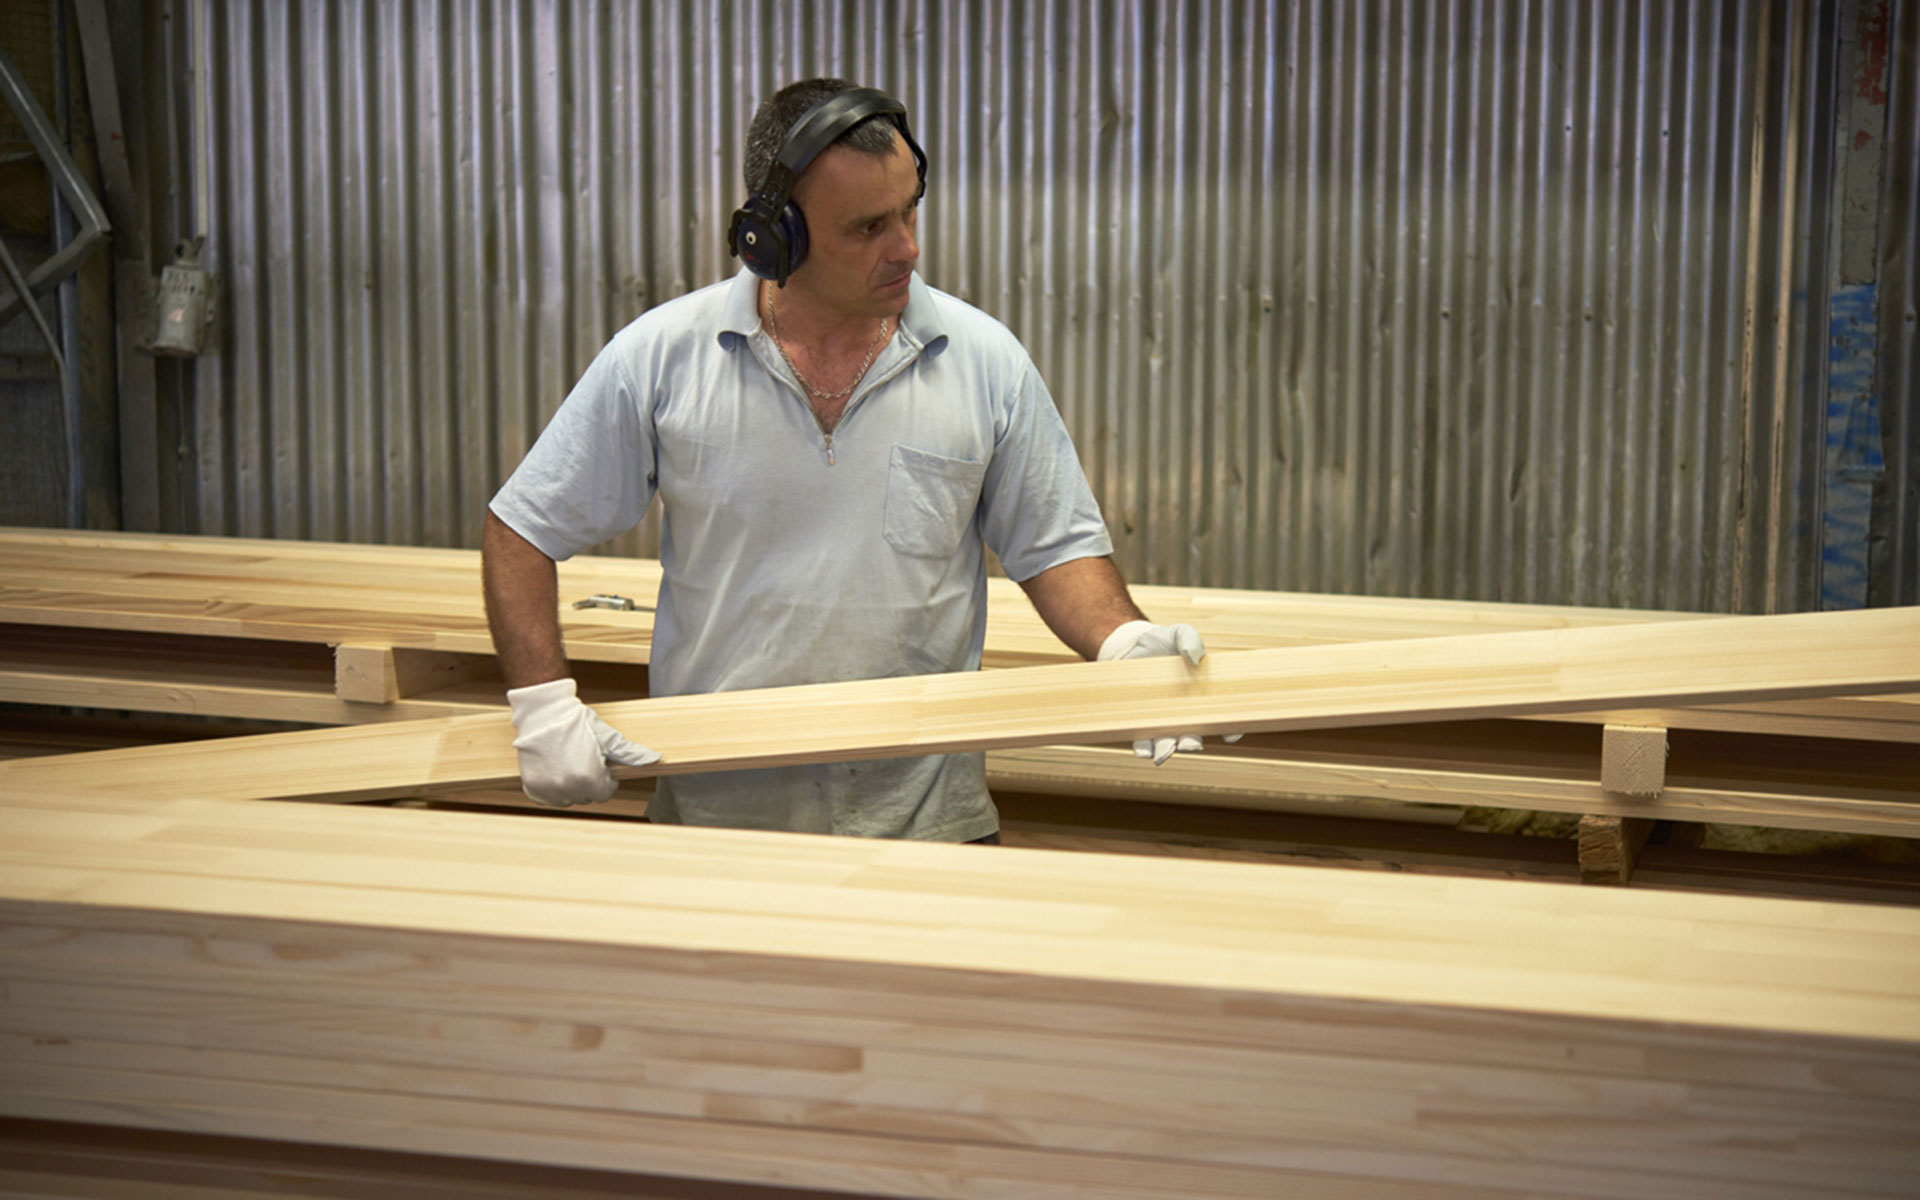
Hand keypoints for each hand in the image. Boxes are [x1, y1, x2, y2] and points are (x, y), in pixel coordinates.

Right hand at [505, 678, 659, 805]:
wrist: (543, 712)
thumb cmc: (576, 722)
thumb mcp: (606, 736)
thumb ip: (629, 753)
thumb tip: (655, 759)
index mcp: (588, 778)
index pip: (604, 793)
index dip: (606, 778)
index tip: (601, 764)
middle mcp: (567, 787)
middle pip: (586, 797)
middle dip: (589, 782)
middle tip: (584, 759)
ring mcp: (548, 789)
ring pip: (568, 799)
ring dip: (571, 787)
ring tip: (569, 762)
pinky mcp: (532, 787)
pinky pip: (549, 798)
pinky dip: (553, 789)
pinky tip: (555, 769)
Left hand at [1096, 620, 1238, 763]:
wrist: (1131, 646)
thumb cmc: (1162, 641)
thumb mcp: (1179, 633)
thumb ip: (1190, 639)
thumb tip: (1195, 657)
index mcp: (1203, 697)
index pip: (1222, 718)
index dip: (1232, 729)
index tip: (1231, 734)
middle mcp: (1185, 714)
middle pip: (1194, 737)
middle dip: (1192, 744)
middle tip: (1191, 744)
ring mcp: (1162, 720)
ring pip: (1168, 744)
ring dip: (1166, 751)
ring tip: (1163, 752)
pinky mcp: (1140, 721)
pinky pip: (1143, 741)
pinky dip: (1144, 748)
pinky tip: (1143, 749)